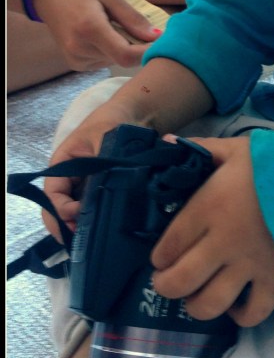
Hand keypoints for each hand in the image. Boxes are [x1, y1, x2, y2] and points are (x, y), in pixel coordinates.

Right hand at [34, 0, 160, 71]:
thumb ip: (133, 18)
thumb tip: (156, 36)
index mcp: (89, 28)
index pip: (126, 55)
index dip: (147, 53)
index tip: (162, 43)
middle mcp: (80, 48)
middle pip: (122, 59)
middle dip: (138, 47)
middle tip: (144, 30)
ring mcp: (76, 59)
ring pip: (115, 62)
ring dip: (124, 48)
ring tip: (116, 28)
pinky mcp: (76, 65)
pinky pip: (105, 62)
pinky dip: (112, 51)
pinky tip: (104, 36)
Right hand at [44, 99, 136, 239]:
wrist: (136, 116)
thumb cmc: (114, 122)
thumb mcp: (105, 138)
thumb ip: (102, 162)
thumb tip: (103, 188)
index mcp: (63, 165)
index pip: (52, 193)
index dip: (60, 208)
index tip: (76, 215)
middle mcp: (71, 179)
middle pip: (59, 208)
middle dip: (65, 226)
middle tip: (80, 240)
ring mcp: (86, 187)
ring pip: (76, 213)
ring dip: (81, 227)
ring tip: (92, 241)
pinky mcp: (103, 192)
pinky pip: (94, 209)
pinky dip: (96, 221)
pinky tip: (105, 232)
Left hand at [151, 136, 273, 326]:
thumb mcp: (235, 149)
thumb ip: (200, 148)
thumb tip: (167, 143)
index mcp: (208, 208)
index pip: (167, 246)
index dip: (158, 256)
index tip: (161, 256)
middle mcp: (223, 242)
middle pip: (180, 281)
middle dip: (165, 286)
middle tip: (167, 281)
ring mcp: (249, 264)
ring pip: (209, 304)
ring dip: (196, 305)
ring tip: (196, 296)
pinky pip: (253, 312)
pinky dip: (240, 316)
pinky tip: (235, 305)